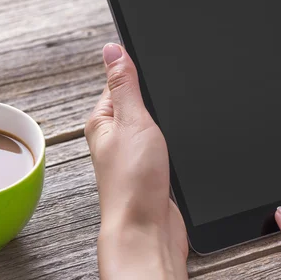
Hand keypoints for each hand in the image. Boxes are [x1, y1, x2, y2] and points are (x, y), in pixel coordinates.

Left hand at [85, 43, 192, 279]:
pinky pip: (163, 143)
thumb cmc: (133, 183)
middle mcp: (115, 137)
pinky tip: (178, 145)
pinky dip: (172, 140)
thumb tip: (112, 49)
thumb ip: (125, 84)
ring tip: (173, 128)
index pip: (118, 82)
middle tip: (168, 105)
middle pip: (138, 102)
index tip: (157, 67)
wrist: (148, 230)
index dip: (138, 72)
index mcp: (102, 120)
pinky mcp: (151, 169)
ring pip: (154, 124)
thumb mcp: (132, 121)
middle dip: (156, 99)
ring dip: (166, 122)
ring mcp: (134, 154)